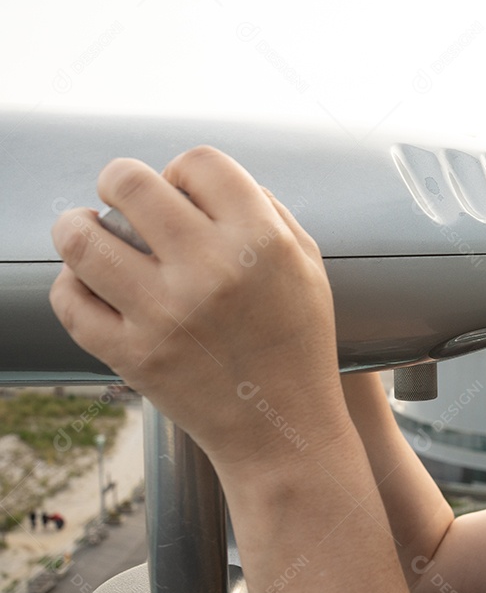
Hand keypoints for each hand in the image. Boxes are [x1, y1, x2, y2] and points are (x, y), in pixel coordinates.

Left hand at [50, 146, 347, 469]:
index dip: (184, 170)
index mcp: (261, 242)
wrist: (284, 430)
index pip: (199, 162)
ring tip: (88, 231)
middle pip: (130, 182)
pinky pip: (71, 301)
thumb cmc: (298, 344)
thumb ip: (266, 212)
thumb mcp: (308, 267)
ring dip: (77, 226)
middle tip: (123, 200)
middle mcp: (211, 270)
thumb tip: (201, 181)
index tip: (181, 192)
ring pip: (81, 237)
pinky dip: (72, 286)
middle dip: (119, 181)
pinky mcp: (133, 355)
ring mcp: (166, 313)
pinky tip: (91, 284)